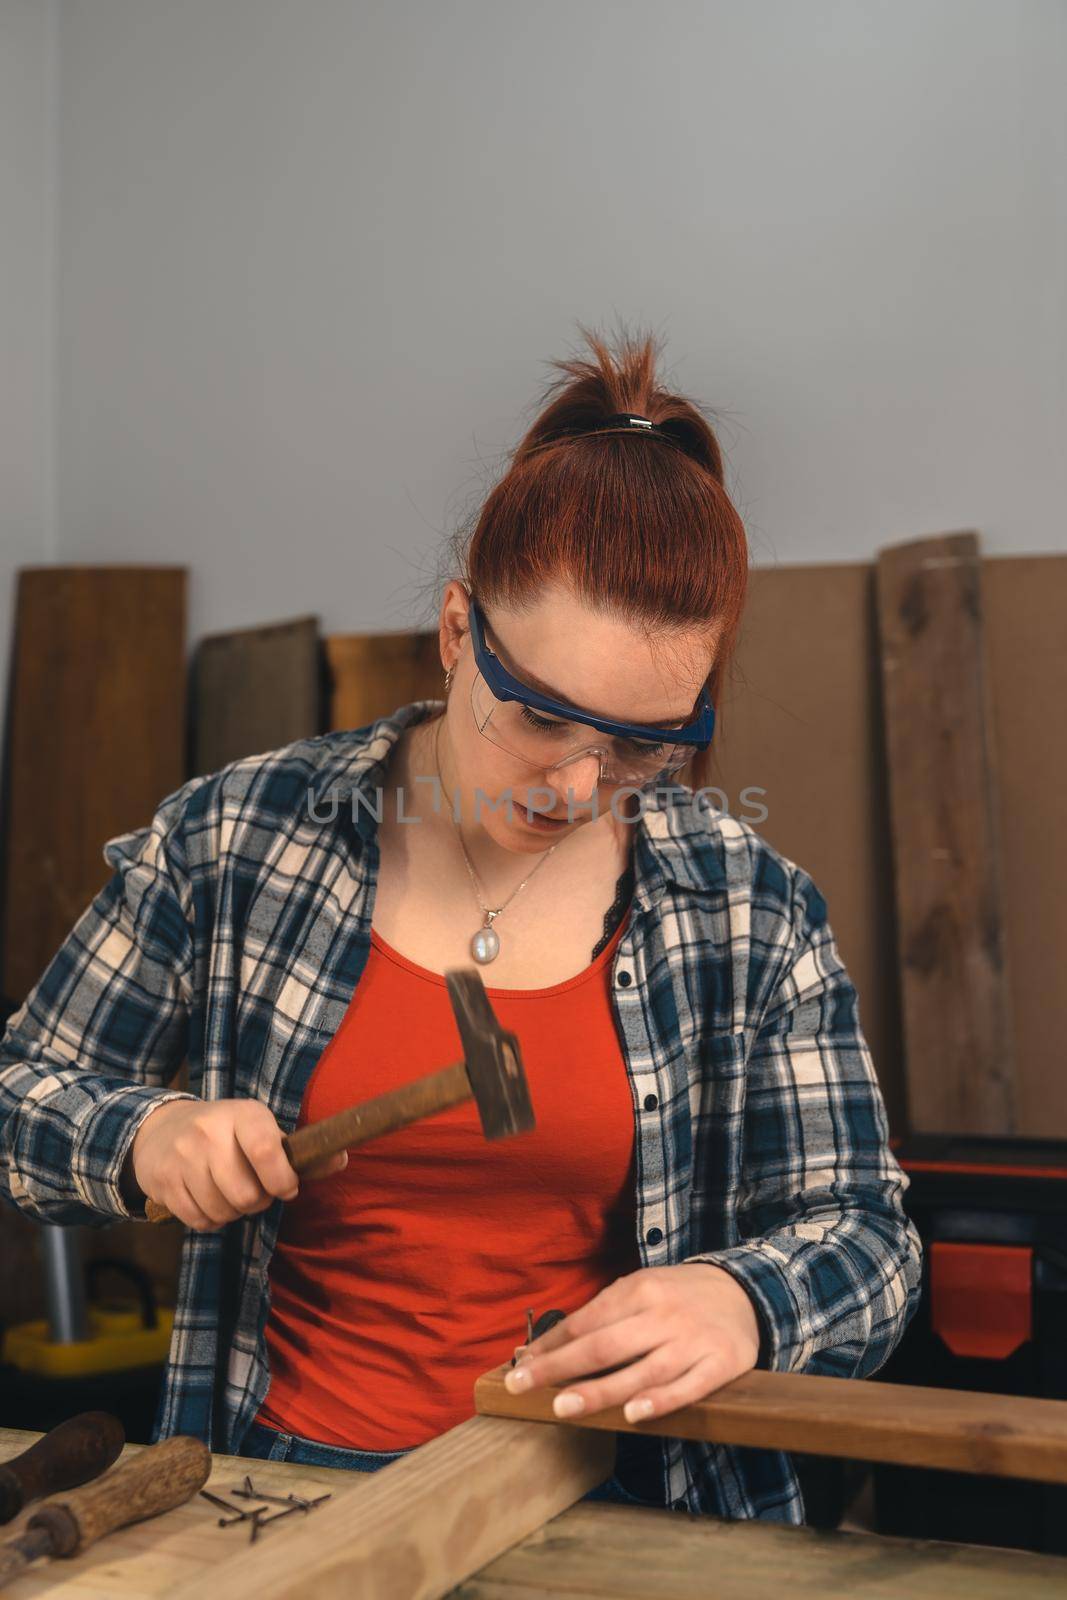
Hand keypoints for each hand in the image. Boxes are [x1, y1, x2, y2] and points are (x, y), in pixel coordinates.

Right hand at [129, 1098, 346, 1230]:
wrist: (161, 1130)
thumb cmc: (226, 1133)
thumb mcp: (260, 1129)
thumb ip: (300, 1150)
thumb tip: (341, 1158)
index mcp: (243, 1115)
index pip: (266, 1150)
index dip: (282, 1179)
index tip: (286, 1187)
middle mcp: (210, 1132)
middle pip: (246, 1194)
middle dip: (257, 1202)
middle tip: (254, 1190)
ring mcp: (183, 1157)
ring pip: (223, 1211)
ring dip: (233, 1212)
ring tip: (230, 1194)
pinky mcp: (163, 1182)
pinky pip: (199, 1221)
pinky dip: (211, 1220)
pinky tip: (209, 1201)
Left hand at [504, 1263, 760, 1423]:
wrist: (746, 1291)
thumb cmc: (677, 1298)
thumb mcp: (640, 1291)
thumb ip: (598, 1318)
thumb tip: (542, 1349)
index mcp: (639, 1289)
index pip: (586, 1321)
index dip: (551, 1346)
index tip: (519, 1368)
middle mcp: (663, 1313)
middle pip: (606, 1344)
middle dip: (561, 1367)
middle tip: (523, 1387)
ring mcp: (693, 1340)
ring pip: (642, 1370)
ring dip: (601, 1390)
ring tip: (564, 1407)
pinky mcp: (722, 1364)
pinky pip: (688, 1387)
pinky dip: (660, 1401)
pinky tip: (633, 1414)